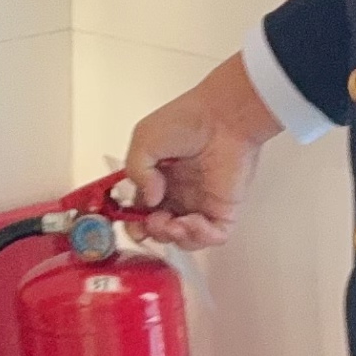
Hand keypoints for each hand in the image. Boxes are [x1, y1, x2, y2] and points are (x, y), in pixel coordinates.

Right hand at [119, 57, 283, 250]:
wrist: (223, 117)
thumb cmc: (187, 121)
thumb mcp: (144, 139)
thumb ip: (135, 170)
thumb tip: (150, 200)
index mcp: (157, 179)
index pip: (140, 212)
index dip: (133, 223)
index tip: (131, 223)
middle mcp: (178, 194)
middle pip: (160, 230)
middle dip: (153, 233)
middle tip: (154, 221)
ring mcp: (200, 204)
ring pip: (184, 239)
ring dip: (174, 238)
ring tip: (174, 223)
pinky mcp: (223, 210)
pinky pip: (212, 237)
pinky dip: (200, 238)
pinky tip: (193, 221)